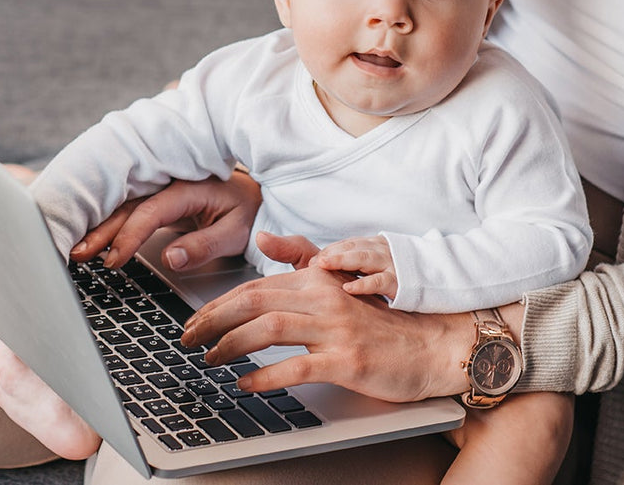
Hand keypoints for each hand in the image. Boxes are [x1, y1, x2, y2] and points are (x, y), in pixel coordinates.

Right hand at [70, 171, 262, 270]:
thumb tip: (172, 259)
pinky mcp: (156, 199)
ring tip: (78, 250)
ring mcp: (160, 190)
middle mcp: (169, 185)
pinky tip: (91, 238)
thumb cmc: (246, 211)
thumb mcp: (235, 232)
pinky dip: (108, 223)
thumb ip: (204, 245)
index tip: (114, 260)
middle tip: (79, 255)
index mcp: (188, 189)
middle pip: (128, 207)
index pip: (151, 212)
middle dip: (101, 230)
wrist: (253, 196)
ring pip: (123, 207)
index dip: (130, 236)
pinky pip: (128, 210)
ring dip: (99, 227)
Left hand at [180, 231, 473, 402]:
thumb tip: (265, 240)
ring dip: (230, 345)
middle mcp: (325, 298)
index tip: (197, 319)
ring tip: (209, 359)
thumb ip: (303, 260)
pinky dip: (265, 375)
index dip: (220, 303)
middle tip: (188, 338)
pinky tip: (246, 383)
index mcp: (320, 280)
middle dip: (213, 320)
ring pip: (269, 329)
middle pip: (254, 302)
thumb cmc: (387, 321)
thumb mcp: (343, 284)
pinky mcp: (348, 360)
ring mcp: (336, 329)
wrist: (435, 345)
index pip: (256, 286)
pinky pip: (296, 366)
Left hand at [311, 235, 397, 299]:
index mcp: (376, 245)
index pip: (347, 244)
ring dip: (341, 260)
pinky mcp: (401, 282)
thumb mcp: (382, 262)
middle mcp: (382, 251)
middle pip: (352, 247)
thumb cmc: (405, 274)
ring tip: (322, 265)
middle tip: (311, 262)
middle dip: (330, 253)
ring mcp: (392, 265)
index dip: (329, 251)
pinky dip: (363, 284)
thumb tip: (330, 267)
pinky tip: (347, 288)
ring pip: (363, 258)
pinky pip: (379, 281)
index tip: (311, 262)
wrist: (441, 278)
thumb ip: (360, 262)